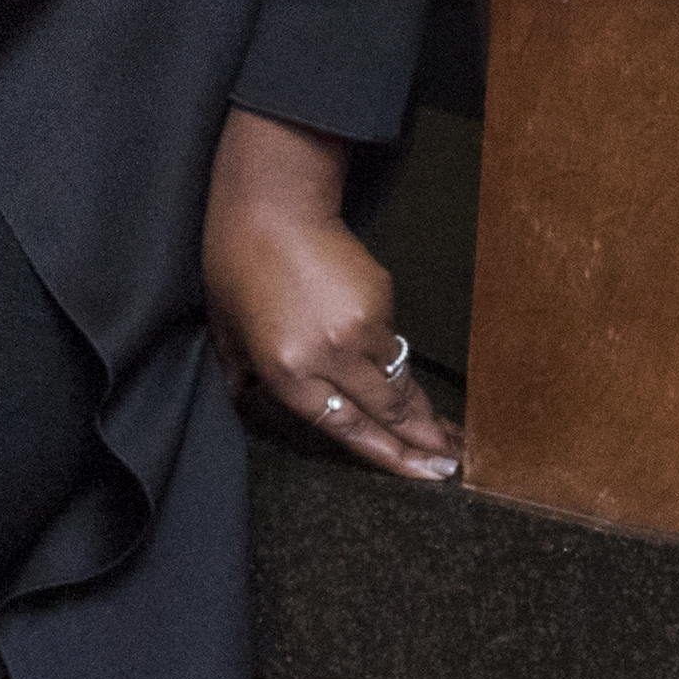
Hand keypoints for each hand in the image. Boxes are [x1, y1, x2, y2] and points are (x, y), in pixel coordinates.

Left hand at [205, 108, 452, 482]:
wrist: (271, 204)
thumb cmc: (237, 265)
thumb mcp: (226, 333)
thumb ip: (241, 379)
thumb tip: (249, 408)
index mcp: (286, 372)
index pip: (347, 428)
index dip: (390, 456)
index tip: (424, 474)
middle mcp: (328, 355)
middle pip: (388, 411)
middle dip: (424, 441)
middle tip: (452, 465)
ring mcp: (359, 326)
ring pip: (399, 381)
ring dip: (423, 409)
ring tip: (448, 433)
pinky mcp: (381, 298)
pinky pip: (392, 342)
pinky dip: (397, 361)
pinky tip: (406, 376)